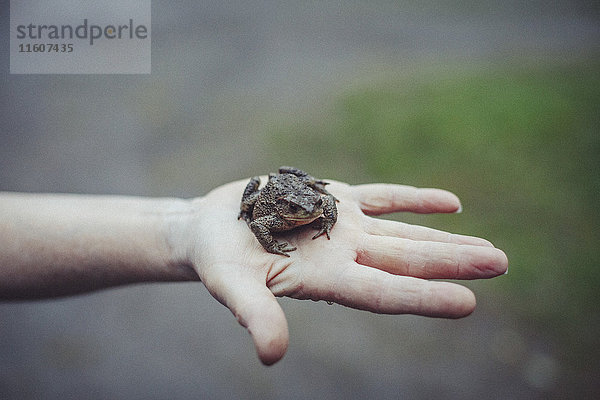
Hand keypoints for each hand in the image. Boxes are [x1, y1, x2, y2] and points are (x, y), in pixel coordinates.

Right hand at [184, 178, 507, 364]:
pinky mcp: (336, 199)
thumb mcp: (231, 285)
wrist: (212, 229)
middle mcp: (343, 255)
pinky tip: (452, 204)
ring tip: (489, 250)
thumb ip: (255, 314)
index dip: (422, 297)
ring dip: (446, 239)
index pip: (382, 292)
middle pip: (406, 261)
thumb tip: (272, 356)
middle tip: (500, 264)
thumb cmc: (217, 260)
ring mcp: (344, 227)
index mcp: (324, 278)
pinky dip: (416, 201)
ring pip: (404, 233)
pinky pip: (384, 198)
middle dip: (452, 263)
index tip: (468, 302)